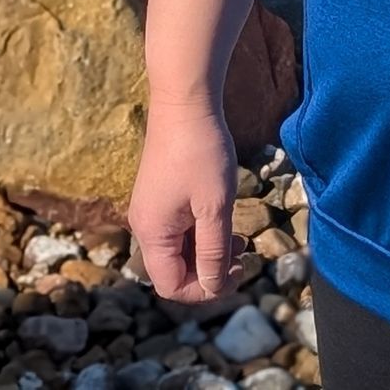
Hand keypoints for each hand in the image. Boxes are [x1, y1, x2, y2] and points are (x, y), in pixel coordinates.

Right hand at [126, 96, 243, 303]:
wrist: (185, 100)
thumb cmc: (201, 152)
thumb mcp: (215, 207)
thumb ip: (214, 252)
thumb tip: (214, 287)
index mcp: (152, 234)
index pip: (172, 286)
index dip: (205, 290)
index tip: (238, 272)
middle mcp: (145, 226)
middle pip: (174, 271)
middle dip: (209, 271)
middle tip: (244, 258)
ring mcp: (152, 209)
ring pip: (179, 250)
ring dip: (208, 253)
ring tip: (240, 242)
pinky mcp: (161, 195)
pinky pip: (179, 229)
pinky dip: (202, 233)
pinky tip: (225, 222)